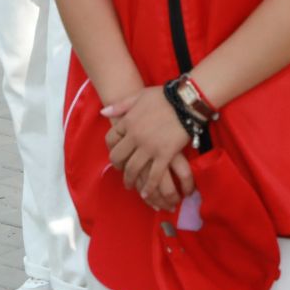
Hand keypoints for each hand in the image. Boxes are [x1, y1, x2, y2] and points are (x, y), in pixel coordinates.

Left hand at [102, 86, 192, 207]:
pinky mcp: (164, 155)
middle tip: (122, 173)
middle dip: (118, 168)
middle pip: (119, 157)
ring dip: (130, 180)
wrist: (186, 101)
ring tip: (132, 186)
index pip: (111, 139)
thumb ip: (120, 106)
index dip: (111, 148)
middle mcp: (135, 136)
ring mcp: (149, 147)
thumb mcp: (139, 96)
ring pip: (133, 169)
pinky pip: (154, 175)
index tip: (116, 154)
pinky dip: (149, 187)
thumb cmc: (164, 97)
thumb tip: (103, 112)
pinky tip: (147, 194)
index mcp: (128, 121)